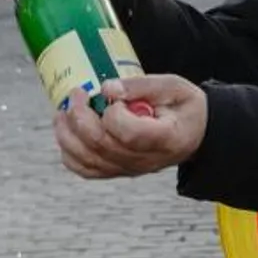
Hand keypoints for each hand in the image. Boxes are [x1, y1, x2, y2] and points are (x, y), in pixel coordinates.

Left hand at [54, 76, 207, 179]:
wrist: (194, 134)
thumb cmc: (184, 107)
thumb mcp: (173, 86)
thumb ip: (141, 86)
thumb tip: (106, 88)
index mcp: (165, 139)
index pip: (129, 134)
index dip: (113, 113)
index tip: (114, 95)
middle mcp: (145, 160)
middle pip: (102, 146)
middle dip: (80, 117)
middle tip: (77, 93)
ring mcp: (130, 169)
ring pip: (89, 161)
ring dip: (68, 135)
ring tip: (63, 112)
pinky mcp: (119, 171)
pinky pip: (87, 170)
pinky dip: (70, 154)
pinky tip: (66, 133)